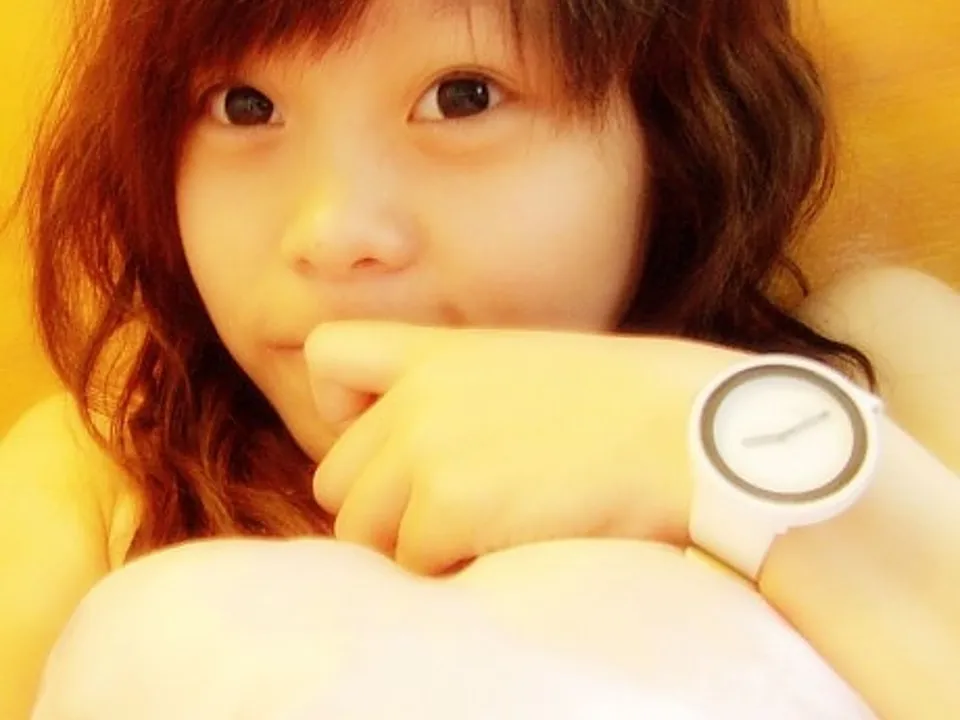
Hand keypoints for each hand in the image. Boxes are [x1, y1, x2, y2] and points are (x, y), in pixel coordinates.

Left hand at [305, 322, 744, 574]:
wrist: (696, 433)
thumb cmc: (634, 407)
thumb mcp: (533, 372)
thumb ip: (464, 399)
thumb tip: (425, 461)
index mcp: (440, 352)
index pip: (328, 355)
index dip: (342, 406)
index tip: (395, 440)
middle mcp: (418, 395)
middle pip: (339, 477)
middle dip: (383, 509)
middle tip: (452, 522)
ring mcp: (427, 448)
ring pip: (362, 531)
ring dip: (412, 549)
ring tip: (484, 541)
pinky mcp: (448, 506)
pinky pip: (411, 567)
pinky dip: (451, 575)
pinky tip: (507, 554)